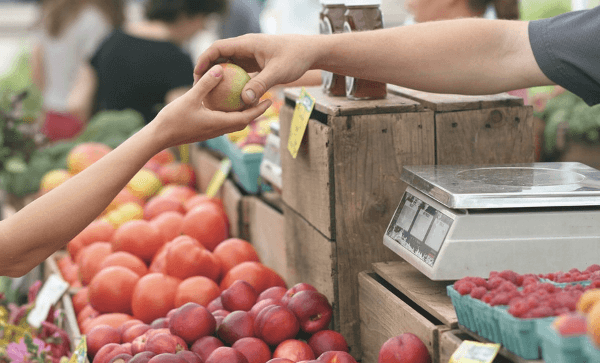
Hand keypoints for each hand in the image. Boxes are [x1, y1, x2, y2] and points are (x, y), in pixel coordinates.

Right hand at [152, 64, 271, 148]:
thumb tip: (220, 69)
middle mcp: (218, 130)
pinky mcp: (204, 131)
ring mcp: (211, 132)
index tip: (269, 101)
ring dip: (243, 114)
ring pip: (233, 123)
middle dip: (255, 112)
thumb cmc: (173, 119)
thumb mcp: (190, 98)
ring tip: (249, 101)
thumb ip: (206, 84)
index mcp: (219, 124)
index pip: (245, 118)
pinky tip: (226, 104)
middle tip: (264, 99)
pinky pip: (222, 122)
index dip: (259, 110)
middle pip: (243, 122)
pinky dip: (229, 114)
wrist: (158, 137)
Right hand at [194, 34, 316, 105]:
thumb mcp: (278, 72)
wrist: (310, 52)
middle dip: (207, 70)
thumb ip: (260, 85)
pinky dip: (231, 81)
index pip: (218, 48)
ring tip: (209, 93)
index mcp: (247, 43)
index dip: (204, 60)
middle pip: (219, 56)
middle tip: (198, 87)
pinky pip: (238, 71)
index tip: (197, 75)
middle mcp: (245, 47)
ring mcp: (249, 55)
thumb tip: (244, 100)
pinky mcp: (254, 63)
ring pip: (228, 64)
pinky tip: (228, 97)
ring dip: (219, 77)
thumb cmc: (295, 57)